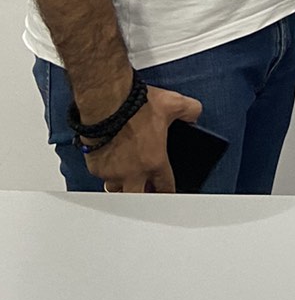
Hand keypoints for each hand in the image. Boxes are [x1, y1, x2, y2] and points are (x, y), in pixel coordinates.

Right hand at [88, 85, 202, 194]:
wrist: (106, 102)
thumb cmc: (135, 105)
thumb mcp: (173, 103)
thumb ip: (190, 110)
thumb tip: (194, 114)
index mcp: (154, 162)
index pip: (165, 188)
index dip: (167, 191)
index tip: (166, 192)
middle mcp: (133, 172)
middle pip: (139, 198)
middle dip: (143, 195)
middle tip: (145, 190)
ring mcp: (112, 172)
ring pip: (117, 189)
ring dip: (122, 186)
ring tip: (126, 177)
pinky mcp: (95, 166)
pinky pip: (101, 175)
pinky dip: (106, 171)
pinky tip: (109, 161)